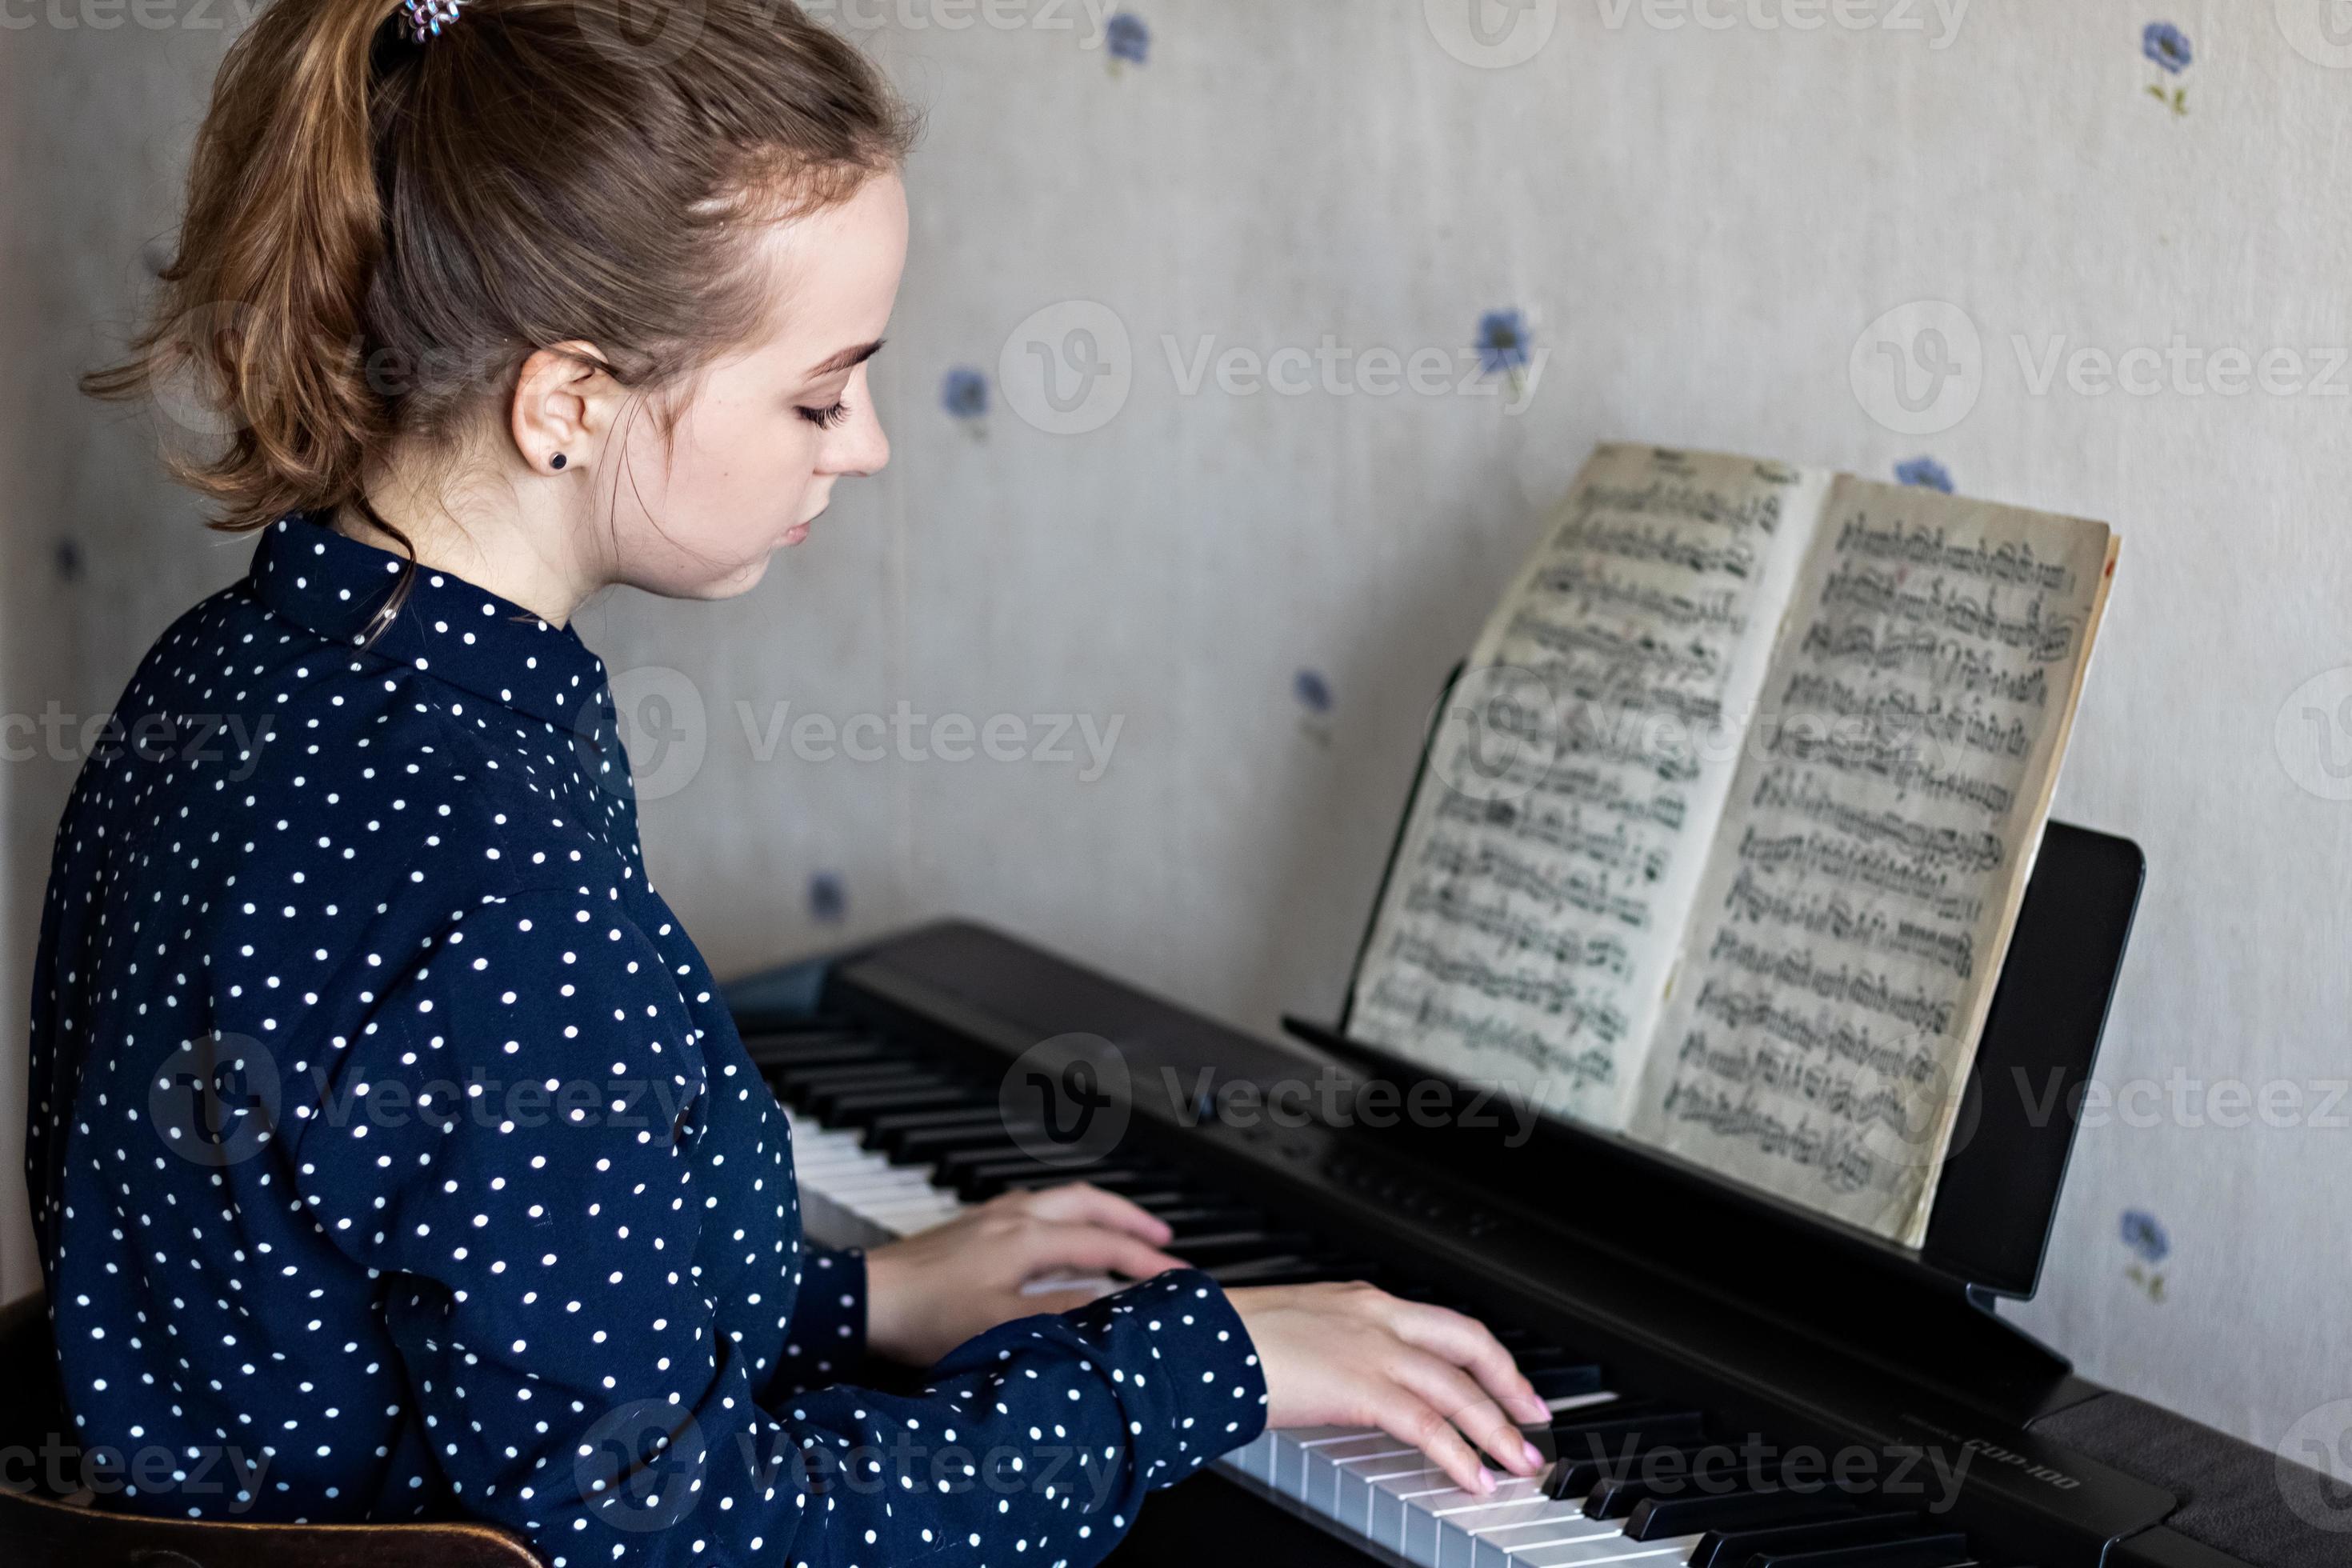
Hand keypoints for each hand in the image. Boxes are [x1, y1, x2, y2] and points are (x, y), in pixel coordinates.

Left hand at [863, 1182, 1187, 1365]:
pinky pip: (1034, 1207)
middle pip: (1088, 1203)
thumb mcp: (1002, 1326)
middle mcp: (1013, 1216)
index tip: (1178, 1276)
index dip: (1146, 1261)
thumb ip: (1061, 1314)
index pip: (1105, 1244)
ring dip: (1097, 1212)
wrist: (864, 1299)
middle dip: (1131, 1218)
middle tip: (1163, 1238)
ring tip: (1119, 1232)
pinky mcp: (970, 1226)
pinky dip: (1063, 1216)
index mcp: (1028, 1238)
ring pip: (1060, 1200)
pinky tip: (1056, 1236)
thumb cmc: (925, 1317)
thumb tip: (1110, 1305)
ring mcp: (990, 1216)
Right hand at [1227, 1280, 1550, 1495]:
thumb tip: (1340, 1382)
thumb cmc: (1227, 1340)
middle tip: (1533, 1419)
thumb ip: (1329, 1350)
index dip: (1482, 1355)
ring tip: (1518, 1463)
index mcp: (1361, 1300)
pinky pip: (1428, 1425)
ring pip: (1459, 1388)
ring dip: (1496, 1430)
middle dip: (1510, 1383)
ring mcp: (1373, 1348)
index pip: (1442, 1323)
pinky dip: (1458, 1454)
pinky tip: (1473, 1478)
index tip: (1504, 1380)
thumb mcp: (1293, 1332)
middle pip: (1469, 1344)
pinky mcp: (1362, 1386)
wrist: (1200, 1341)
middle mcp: (1377, 1316)